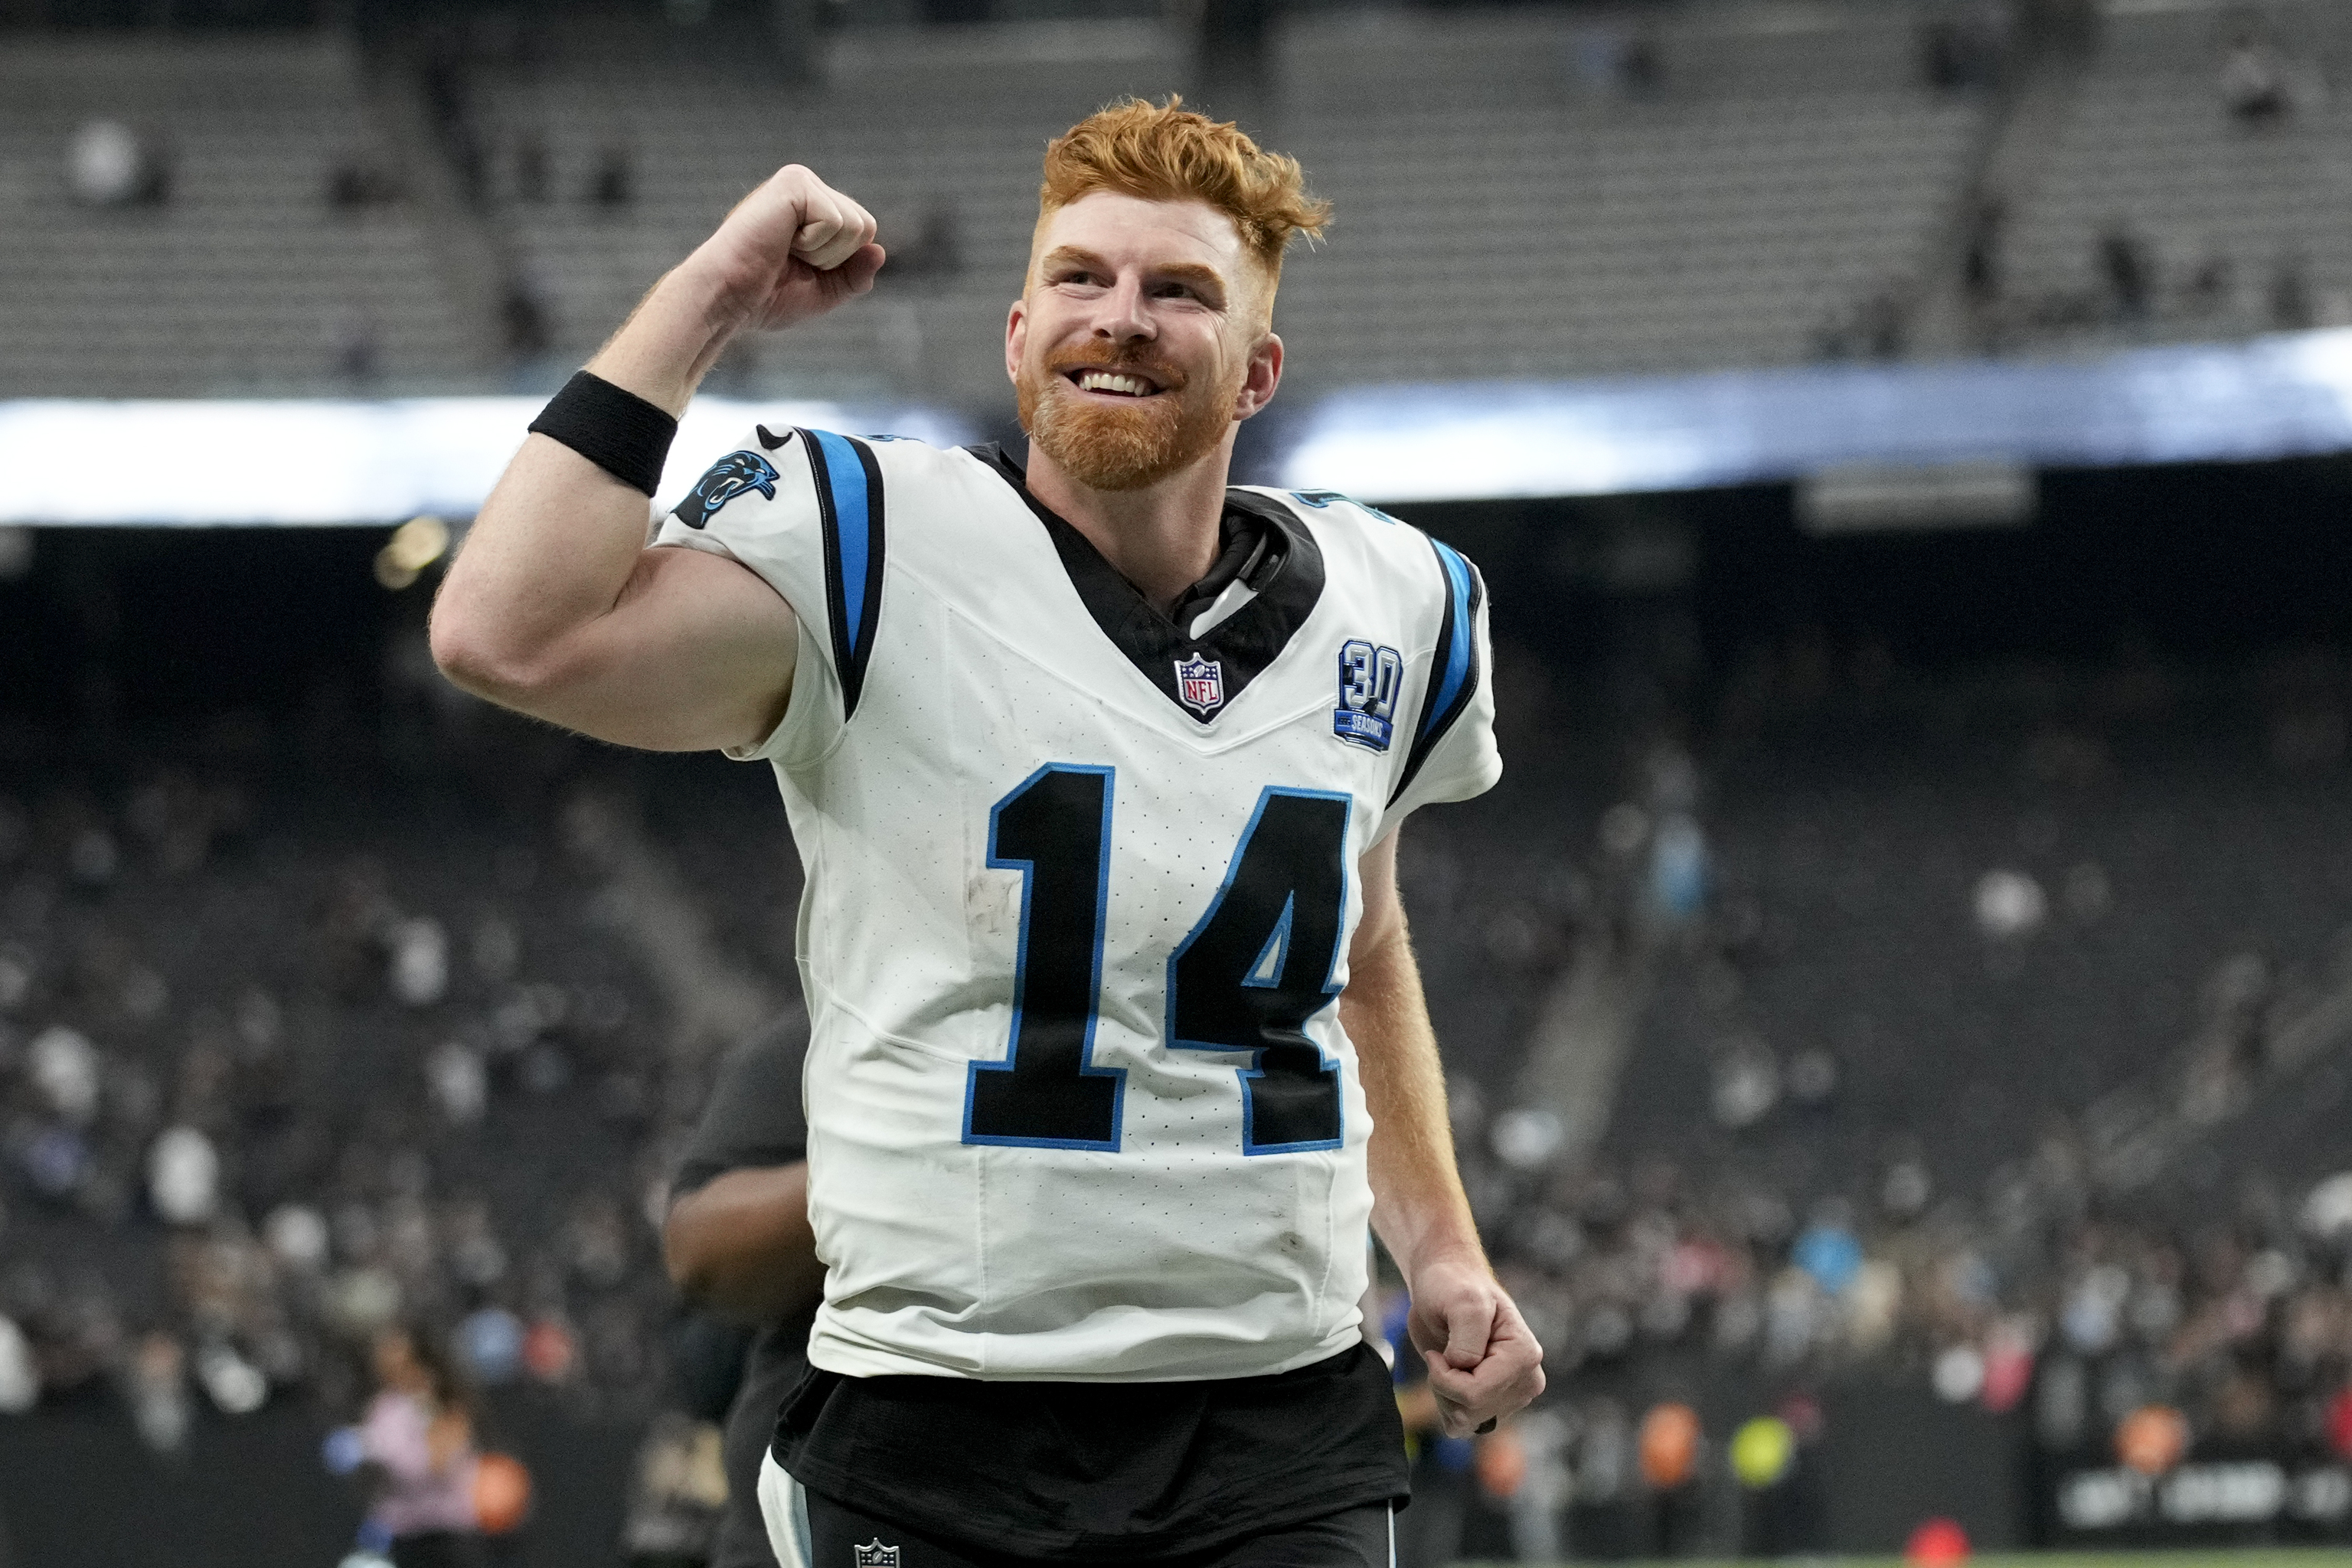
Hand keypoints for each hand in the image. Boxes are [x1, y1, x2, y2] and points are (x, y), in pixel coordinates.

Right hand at [685, 164, 884, 333]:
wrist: (727, 297)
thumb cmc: (765, 296)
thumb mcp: (823, 291)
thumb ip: (854, 274)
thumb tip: (879, 250)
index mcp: (812, 206)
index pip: (864, 233)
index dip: (840, 264)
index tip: (799, 267)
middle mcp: (807, 186)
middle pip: (865, 227)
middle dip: (835, 259)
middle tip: (791, 260)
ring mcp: (800, 181)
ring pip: (856, 225)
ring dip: (824, 253)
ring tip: (784, 250)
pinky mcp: (794, 183)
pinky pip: (838, 222)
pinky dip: (815, 244)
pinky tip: (781, 242)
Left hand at [1405, 1252, 1545, 1436]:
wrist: (1447, 1287)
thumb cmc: (1454, 1287)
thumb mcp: (1462, 1300)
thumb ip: (1468, 1334)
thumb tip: (1467, 1367)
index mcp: (1524, 1355)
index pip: (1477, 1393)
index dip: (1445, 1378)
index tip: (1438, 1352)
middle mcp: (1526, 1379)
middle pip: (1472, 1411)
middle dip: (1444, 1386)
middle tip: (1443, 1353)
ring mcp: (1512, 1394)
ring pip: (1466, 1421)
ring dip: (1445, 1395)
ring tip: (1448, 1362)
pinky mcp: (1495, 1404)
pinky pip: (1463, 1425)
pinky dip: (1447, 1405)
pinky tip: (1449, 1378)